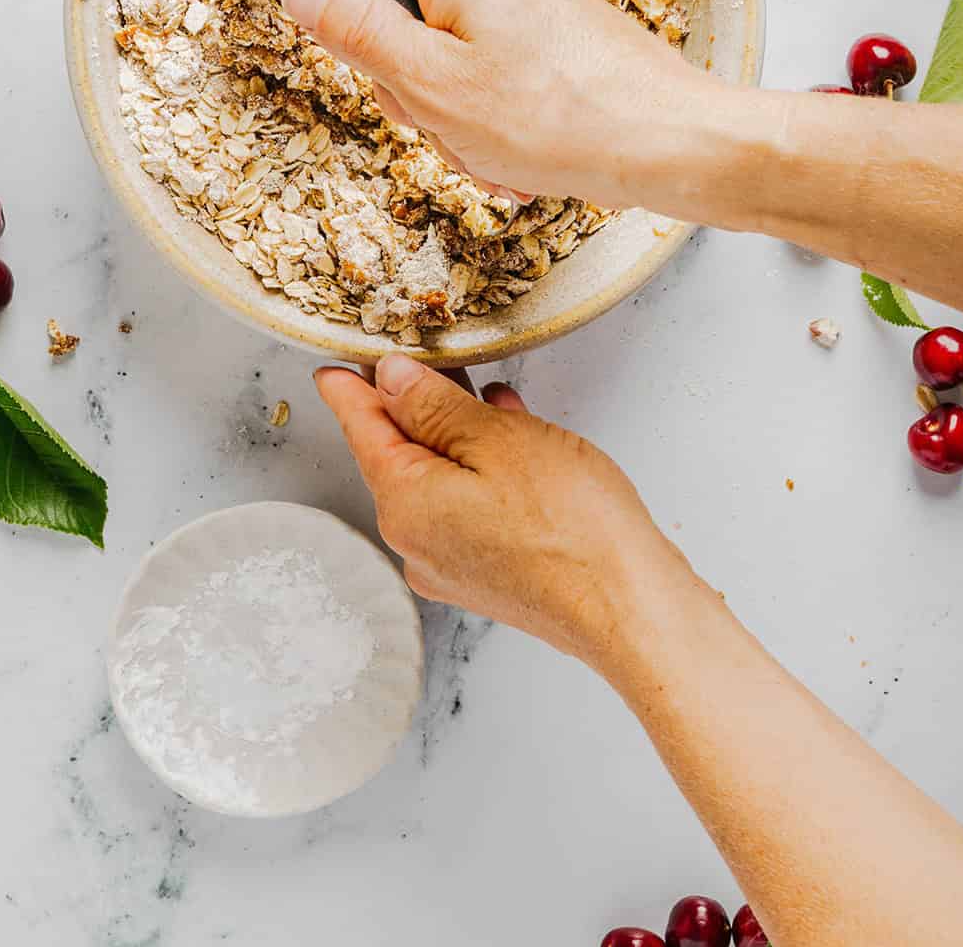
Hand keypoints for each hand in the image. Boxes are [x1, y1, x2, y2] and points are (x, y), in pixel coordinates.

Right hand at [281, 0, 712, 210]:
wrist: (669, 141)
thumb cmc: (559, 116)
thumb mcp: (429, 82)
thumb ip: (357, 30)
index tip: (351, 34)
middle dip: (399, 62)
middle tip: (427, 108)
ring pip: (444, 35)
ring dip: (444, 98)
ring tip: (479, 140)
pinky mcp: (552, 26)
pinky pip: (490, 59)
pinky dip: (487, 107)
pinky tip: (510, 150)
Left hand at [315, 353, 655, 665]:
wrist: (630, 609)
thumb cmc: (571, 525)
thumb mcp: (496, 440)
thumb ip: (435, 405)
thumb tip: (389, 379)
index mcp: (403, 503)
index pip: (361, 429)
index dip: (349, 387)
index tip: (332, 363)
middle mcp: (414, 540)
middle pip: (396, 454)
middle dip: (407, 402)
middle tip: (413, 353)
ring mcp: (450, 563)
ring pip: (436, 477)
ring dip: (451, 429)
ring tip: (470, 381)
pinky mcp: (487, 573)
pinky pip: (466, 502)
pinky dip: (478, 462)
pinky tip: (507, 427)